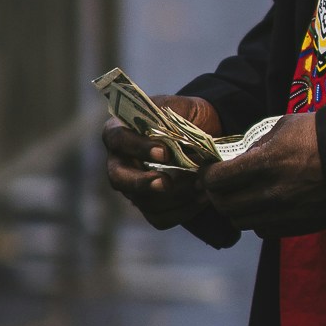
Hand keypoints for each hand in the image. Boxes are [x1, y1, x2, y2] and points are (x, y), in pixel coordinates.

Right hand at [103, 94, 241, 247]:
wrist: (208, 136)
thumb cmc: (188, 117)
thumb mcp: (183, 107)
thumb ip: (173, 118)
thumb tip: (171, 139)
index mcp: (121, 130)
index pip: (118, 139)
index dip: (138, 148)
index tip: (164, 152)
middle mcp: (120, 161)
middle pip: (117, 178)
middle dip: (142, 183)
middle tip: (166, 183)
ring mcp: (132, 187)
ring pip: (142, 201)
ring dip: (173, 196)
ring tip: (200, 185)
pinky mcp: (149, 206)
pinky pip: (160, 217)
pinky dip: (183, 211)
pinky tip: (203, 198)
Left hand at [201, 108, 325, 239]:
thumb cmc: (321, 136)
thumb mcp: (284, 127)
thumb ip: (258, 144)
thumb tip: (240, 158)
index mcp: (265, 163)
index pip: (217, 179)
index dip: (208, 176)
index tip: (208, 171)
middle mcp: (270, 192)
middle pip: (224, 205)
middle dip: (216, 194)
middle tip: (219, 186)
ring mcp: (283, 213)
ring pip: (241, 221)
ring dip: (236, 209)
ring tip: (242, 196)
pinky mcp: (296, 226)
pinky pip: (263, 229)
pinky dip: (257, 220)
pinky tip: (265, 206)